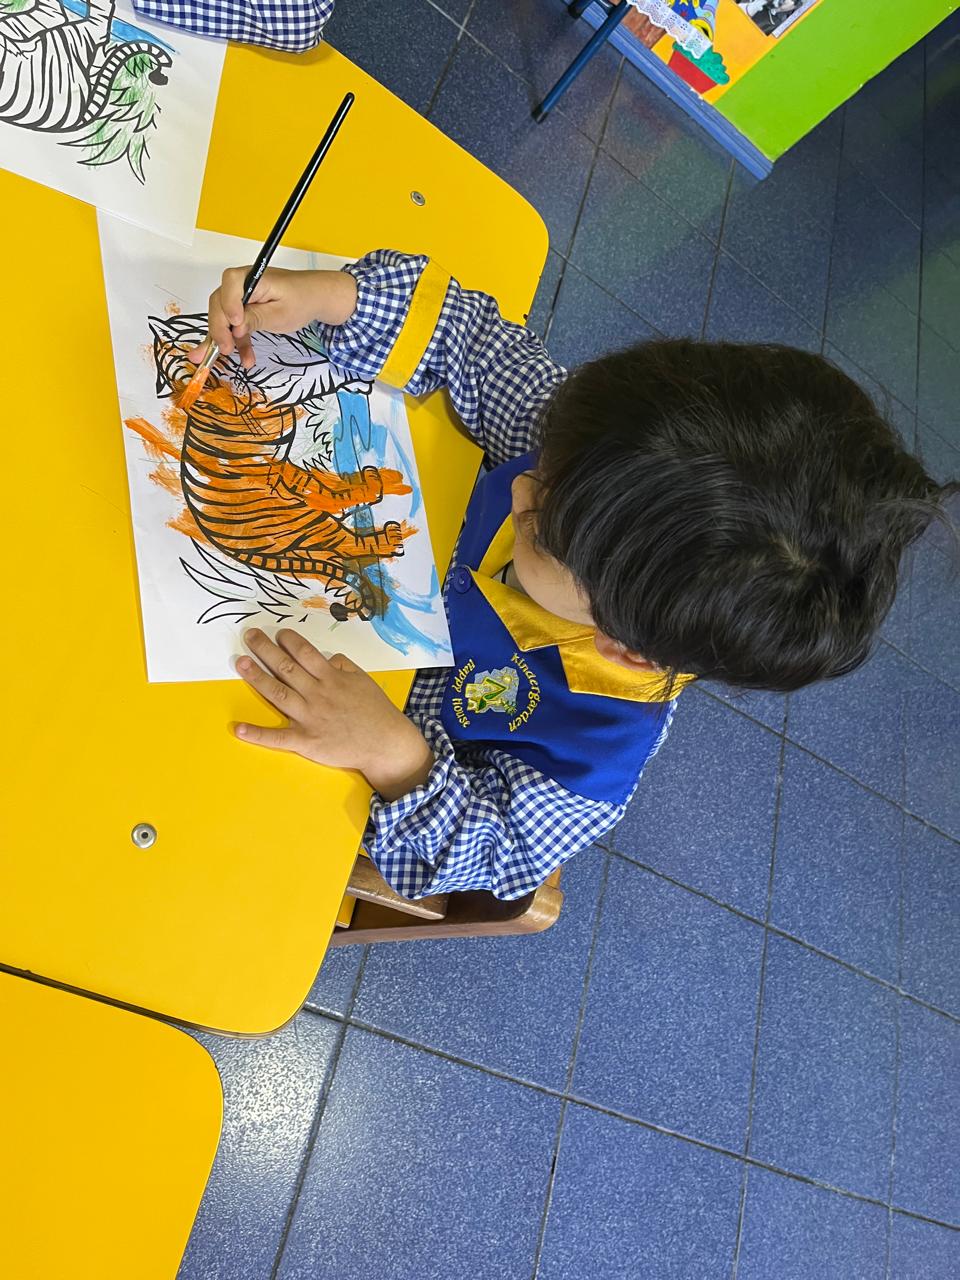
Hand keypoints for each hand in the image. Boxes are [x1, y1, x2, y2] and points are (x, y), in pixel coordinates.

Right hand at [188, 267, 358, 369]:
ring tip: (227, 358)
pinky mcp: (244, 311)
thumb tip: (235, 326)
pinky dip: (238, 343)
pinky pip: (235, 327)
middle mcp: (242, 284)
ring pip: (223, 318)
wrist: (313, 298)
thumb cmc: (302, 299)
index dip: (228, 304)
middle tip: (225, 348)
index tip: (235, 324)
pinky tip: (245, 358)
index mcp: (253, 277)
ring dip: (225, 339)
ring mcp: (241, 298)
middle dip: (219, 327)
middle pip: (220, 302)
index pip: (231, 284)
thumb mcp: (281, 313)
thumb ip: (257, 318)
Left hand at [234, 628, 434, 800]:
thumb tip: (326, 658)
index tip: (277, 633)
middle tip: (249, 636)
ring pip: (277, 694)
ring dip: (257, 678)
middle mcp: (317, 694)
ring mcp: (310, 718)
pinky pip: (278, 737)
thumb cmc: (376, 711)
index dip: (289, 641)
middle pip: (286, 668)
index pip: (305, 653)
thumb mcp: (363, 680)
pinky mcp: (306, 741)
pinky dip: (257, 734)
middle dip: (265, 650)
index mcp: (332, 678)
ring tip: (240, 663)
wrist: (386, 744)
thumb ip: (342, 666)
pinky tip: (239, 728)